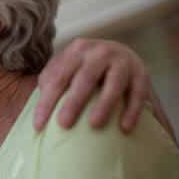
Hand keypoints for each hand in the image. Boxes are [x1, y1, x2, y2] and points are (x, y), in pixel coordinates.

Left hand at [34, 39, 148, 132]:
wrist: (120, 53)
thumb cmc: (83, 69)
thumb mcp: (66, 68)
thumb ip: (50, 81)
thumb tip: (37, 109)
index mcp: (76, 51)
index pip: (57, 78)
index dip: (46, 102)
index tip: (38, 126)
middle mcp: (99, 52)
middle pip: (84, 78)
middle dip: (73, 102)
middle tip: (64, 124)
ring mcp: (122, 61)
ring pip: (114, 83)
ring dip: (104, 104)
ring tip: (94, 125)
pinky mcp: (142, 73)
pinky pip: (138, 93)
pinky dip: (132, 110)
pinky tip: (125, 128)